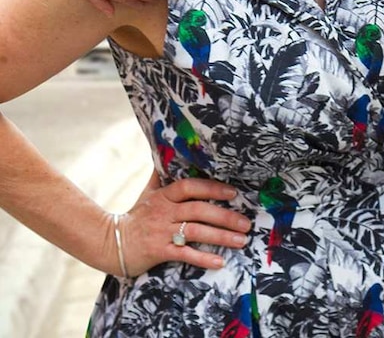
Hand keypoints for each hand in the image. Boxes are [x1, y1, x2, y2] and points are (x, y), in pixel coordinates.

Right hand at [109, 172, 251, 275]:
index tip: (233, 193)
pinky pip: (184, 254)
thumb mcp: (148, 193)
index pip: (190, 187)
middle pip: (199, 210)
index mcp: (164, 196)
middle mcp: (164, 212)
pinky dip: (203, 258)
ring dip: (221, 237)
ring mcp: (161, 232)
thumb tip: (166, 150)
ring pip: (196, 232)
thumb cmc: (135, 215)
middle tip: (246, 223)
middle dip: (225, 217)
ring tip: (241, 240)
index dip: (212, 188)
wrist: (109, 243)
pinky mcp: (158, 251)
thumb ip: (161, 175)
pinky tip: (219, 262)